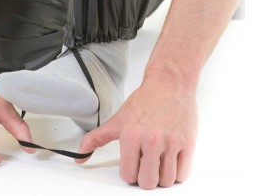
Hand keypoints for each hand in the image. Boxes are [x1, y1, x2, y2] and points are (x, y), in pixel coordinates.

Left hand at [74, 69, 197, 188]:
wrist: (168, 83)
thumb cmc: (144, 101)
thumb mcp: (117, 120)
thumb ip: (96, 139)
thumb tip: (79, 157)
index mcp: (131, 136)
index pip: (128, 176)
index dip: (130, 172)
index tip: (133, 163)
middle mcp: (151, 141)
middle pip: (148, 183)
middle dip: (145, 177)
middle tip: (146, 164)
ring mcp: (171, 143)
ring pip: (167, 181)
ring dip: (162, 176)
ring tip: (158, 161)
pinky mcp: (187, 144)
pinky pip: (183, 174)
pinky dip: (177, 172)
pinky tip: (171, 159)